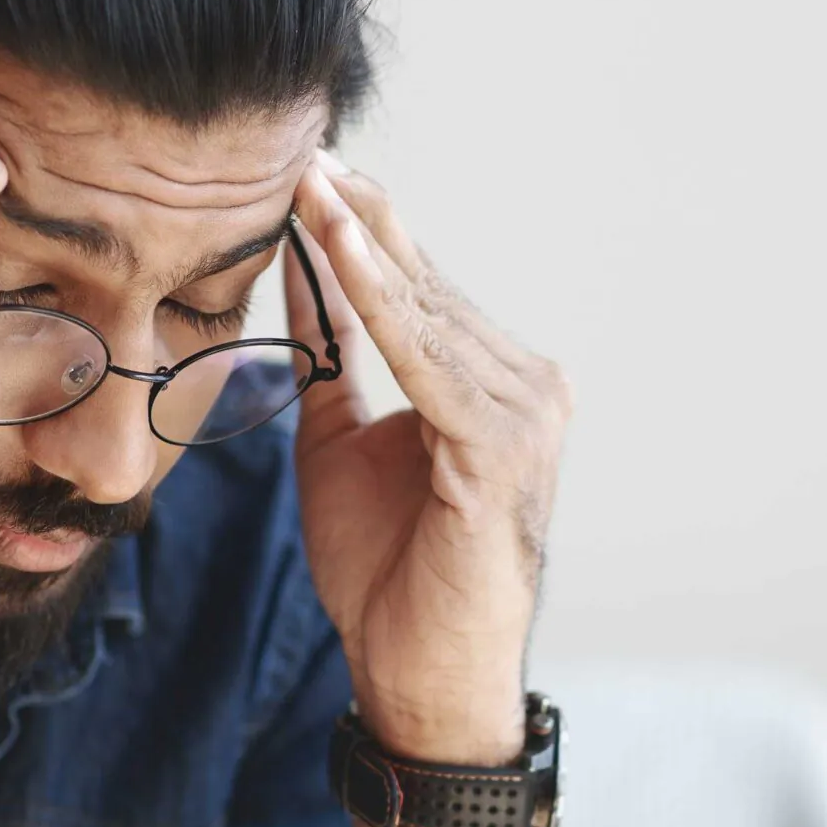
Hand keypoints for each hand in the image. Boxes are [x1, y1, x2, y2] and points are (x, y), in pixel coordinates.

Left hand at [285, 153, 571, 762]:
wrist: (419, 678)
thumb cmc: (388, 576)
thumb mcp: (337, 443)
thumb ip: (329, 358)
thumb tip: (300, 272)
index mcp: (494, 385)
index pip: (421, 289)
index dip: (362, 229)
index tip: (307, 169)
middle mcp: (526, 386)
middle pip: (427, 284)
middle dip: (361, 217)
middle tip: (304, 148)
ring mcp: (524, 414)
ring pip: (425, 310)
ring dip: (362, 243)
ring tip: (309, 182)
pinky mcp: (499, 446)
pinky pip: (424, 356)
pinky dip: (377, 299)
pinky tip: (335, 247)